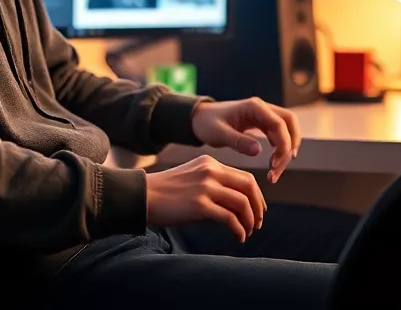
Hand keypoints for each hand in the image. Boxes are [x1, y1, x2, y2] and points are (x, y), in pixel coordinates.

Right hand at [146, 155, 265, 241]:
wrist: (142, 195)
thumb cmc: (166, 192)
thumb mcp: (192, 178)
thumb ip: (213, 183)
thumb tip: (236, 204)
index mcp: (210, 164)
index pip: (245, 177)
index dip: (256, 196)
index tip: (258, 210)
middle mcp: (211, 172)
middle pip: (249, 187)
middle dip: (257, 207)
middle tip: (258, 223)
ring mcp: (206, 188)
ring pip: (242, 203)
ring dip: (249, 221)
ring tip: (247, 233)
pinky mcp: (200, 205)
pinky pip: (229, 219)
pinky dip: (238, 230)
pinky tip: (237, 238)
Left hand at [191, 97, 301, 182]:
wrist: (198, 119)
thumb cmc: (206, 124)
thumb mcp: (219, 134)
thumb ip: (238, 142)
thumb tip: (259, 151)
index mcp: (254, 107)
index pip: (279, 124)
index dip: (282, 145)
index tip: (274, 165)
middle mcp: (263, 108)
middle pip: (289, 124)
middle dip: (289, 146)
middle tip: (277, 169)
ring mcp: (264, 115)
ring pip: (287, 129)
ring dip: (286, 149)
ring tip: (275, 172)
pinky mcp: (262, 123)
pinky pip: (279, 134)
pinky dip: (280, 148)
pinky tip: (274, 163)